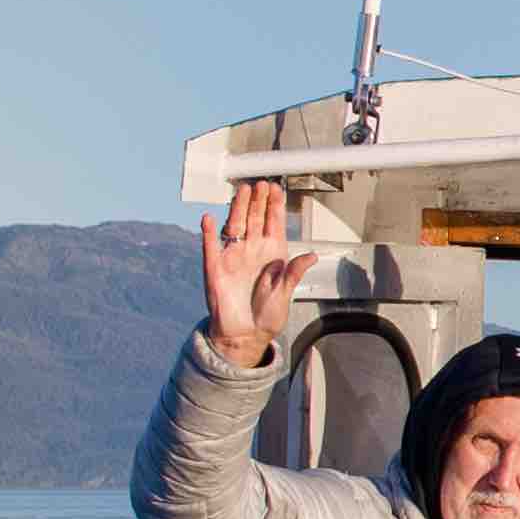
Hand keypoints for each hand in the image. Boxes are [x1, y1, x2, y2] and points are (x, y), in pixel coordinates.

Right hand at [201, 182, 320, 368]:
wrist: (244, 335)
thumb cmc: (267, 315)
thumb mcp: (285, 294)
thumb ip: (294, 273)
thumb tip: (311, 255)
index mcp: (272, 254)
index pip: (273, 224)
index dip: (274, 206)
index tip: (276, 188)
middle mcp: (252, 251)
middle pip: (254, 218)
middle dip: (258, 201)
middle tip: (260, 183)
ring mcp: (233, 257)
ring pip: (235, 225)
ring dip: (237, 208)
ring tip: (242, 191)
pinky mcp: (216, 268)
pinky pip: (211, 246)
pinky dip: (208, 232)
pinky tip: (209, 218)